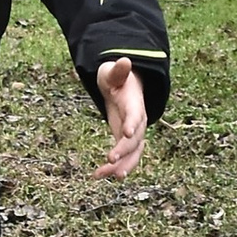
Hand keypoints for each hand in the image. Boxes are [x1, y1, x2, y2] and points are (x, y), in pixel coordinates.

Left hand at [93, 55, 149, 181]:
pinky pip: (124, 158)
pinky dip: (113, 168)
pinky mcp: (125, 142)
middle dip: (124, 151)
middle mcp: (138, 122)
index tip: (127, 133)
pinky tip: (98, 176)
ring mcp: (134, 135)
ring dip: (121, 166)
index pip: (136, 115)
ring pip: (132, 155)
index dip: (133, 124)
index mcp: (135, 104)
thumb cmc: (118, 79)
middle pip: (136, 140)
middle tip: (110, 159)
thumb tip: (124, 60)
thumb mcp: (114, 72)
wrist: (125, 89)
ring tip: (102, 175)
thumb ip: (118, 70)